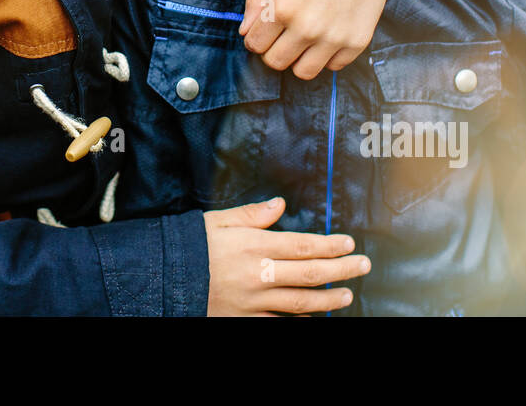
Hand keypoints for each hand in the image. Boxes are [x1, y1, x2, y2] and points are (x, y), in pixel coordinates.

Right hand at [203, 197, 369, 315]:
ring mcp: (253, 301)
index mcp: (253, 246)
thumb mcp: (216, 221)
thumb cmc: (189, 246)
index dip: (330, 245)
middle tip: (363, 266)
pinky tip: (314, 316)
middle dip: (342, 270)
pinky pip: (279, 321)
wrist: (163, 279)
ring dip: (328, 299)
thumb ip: (251, 214)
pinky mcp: (244, 319)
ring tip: (347, 294)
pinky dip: (299, 319)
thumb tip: (280, 204)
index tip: (349, 243)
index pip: (302, 245)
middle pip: (310, 274)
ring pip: (301, 302)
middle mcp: (258, 274)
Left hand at [239, 0, 447, 77]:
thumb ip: (256, 1)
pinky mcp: (356, 42)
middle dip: (272, 52)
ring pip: (303, 72)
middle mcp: (306, 27)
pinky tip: (327, 37)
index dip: (255, 39)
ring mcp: (333, 38)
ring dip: (298, 60)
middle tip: (282, 37)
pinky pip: (333, 66)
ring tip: (304, 41)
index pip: (255, 45)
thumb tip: (245, 32)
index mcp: (282, 8)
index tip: (263, 32)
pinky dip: (327, 57)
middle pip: (276, 62)